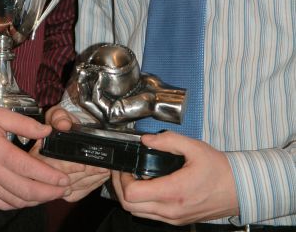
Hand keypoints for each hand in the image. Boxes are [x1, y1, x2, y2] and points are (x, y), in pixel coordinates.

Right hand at [0, 105, 70, 209]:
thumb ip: (24, 123)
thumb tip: (47, 131)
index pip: (30, 170)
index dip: (50, 176)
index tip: (65, 178)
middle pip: (26, 191)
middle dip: (49, 193)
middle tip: (64, 189)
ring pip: (15, 201)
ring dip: (36, 201)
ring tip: (50, 194)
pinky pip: (1, 204)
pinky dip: (17, 204)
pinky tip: (28, 199)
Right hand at [40, 105, 108, 200]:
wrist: (64, 132)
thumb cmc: (60, 123)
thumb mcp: (57, 114)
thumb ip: (59, 116)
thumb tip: (63, 124)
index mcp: (38, 151)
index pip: (49, 164)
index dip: (66, 166)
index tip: (82, 164)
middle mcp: (41, 170)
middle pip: (61, 179)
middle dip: (84, 174)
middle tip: (101, 167)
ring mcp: (50, 183)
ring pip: (70, 188)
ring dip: (89, 180)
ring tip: (104, 170)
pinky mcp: (60, 192)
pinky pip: (75, 193)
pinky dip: (89, 187)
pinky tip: (99, 178)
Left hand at [111, 131, 238, 224]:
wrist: (238, 190)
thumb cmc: (218, 170)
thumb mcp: (194, 147)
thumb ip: (167, 140)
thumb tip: (146, 139)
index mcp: (173, 192)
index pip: (132, 194)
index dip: (122, 179)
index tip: (124, 166)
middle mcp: (171, 210)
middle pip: (129, 207)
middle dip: (120, 187)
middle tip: (123, 170)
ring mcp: (174, 218)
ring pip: (138, 214)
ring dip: (129, 197)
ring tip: (132, 177)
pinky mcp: (177, 220)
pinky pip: (150, 216)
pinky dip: (141, 203)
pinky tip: (145, 186)